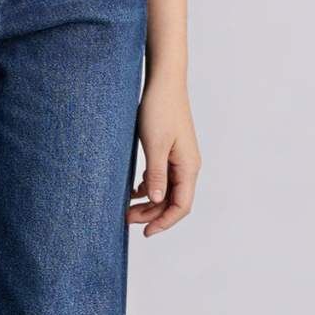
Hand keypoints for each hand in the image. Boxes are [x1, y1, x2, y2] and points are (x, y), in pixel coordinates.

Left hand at [128, 76, 200, 235]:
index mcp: (188, 167)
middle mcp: (188, 166)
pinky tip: (133, 190)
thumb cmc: (160, 110)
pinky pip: (162, 178)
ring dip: (149, 202)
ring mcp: (180, 159)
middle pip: (173, 202)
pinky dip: (148, 187)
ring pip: (166, 191)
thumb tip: (155, 200)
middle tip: (125, 218)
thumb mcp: (154, 145)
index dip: (164, 222)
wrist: (164, 82)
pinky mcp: (170, 151)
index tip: (144, 232)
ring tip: (126, 207)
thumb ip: (156, 174)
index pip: (181, 206)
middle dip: (152, 214)